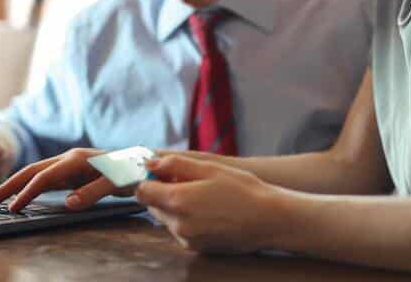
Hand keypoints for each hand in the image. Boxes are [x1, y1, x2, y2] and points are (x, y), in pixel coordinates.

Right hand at [0, 148, 129, 211]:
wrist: (144, 162)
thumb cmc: (131, 171)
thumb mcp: (116, 183)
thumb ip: (93, 192)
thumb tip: (68, 204)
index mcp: (76, 159)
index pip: (44, 177)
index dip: (27, 192)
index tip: (13, 207)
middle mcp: (70, 158)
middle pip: (34, 170)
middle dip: (12, 184)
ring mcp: (71, 164)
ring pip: (38, 172)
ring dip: (19, 183)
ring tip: (1, 197)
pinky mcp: (74, 170)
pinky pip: (48, 177)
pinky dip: (32, 184)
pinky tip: (26, 193)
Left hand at [135, 155, 281, 253]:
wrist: (268, 220)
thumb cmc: (242, 190)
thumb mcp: (209, 168)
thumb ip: (175, 164)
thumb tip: (151, 163)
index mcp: (177, 201)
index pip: (142, 191)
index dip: (148, 178)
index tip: (160, 171)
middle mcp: (177, 224)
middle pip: (152, 205)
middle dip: (162, 191)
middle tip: (186, 180)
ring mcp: (186, 239)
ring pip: (166, 218)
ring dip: (174, 205)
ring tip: (201, 195)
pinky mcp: (196, 248)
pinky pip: (180, 229)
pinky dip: (186, 218)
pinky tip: (207, 209)